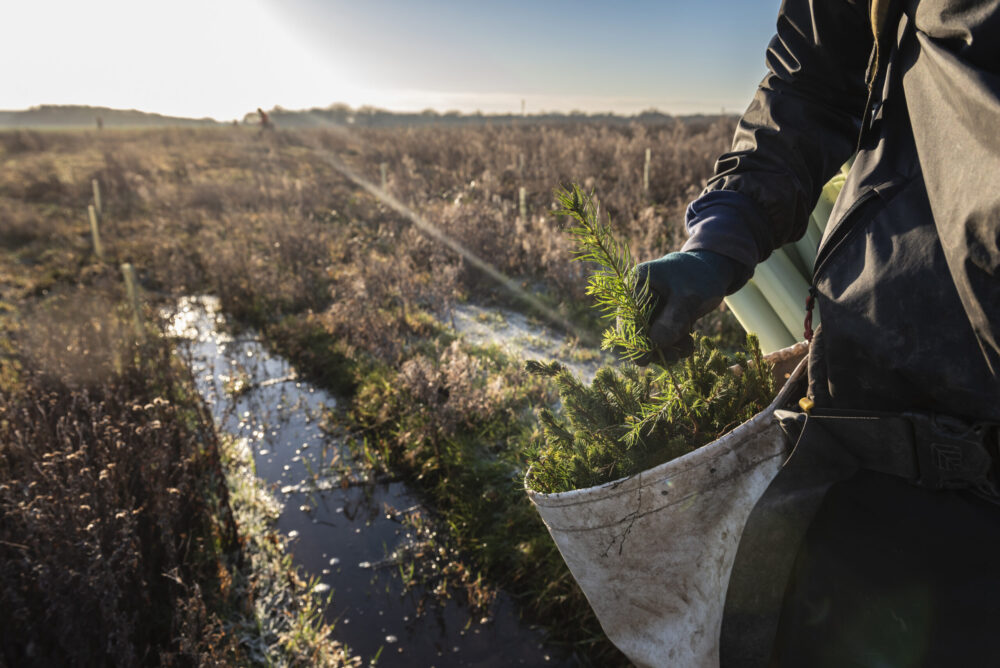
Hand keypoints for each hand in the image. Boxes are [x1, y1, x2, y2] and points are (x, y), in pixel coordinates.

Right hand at [633, 250, 739, 364]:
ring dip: (667, 348)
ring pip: (650, 338)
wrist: (711, 272)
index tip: (645, 360)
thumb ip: (673, 319)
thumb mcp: (689, 296)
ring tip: (688, 347)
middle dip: (655, 347)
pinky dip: (674, 345)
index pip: (629, 317)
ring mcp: (647, 311)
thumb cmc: (698, 277)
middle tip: (674, 358)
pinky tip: (688, 344)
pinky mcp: (659, 321)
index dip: (635, 340)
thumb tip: (655, 344)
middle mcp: (636, 299)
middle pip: (636, 330)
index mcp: (636, 285)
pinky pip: (661, 339)